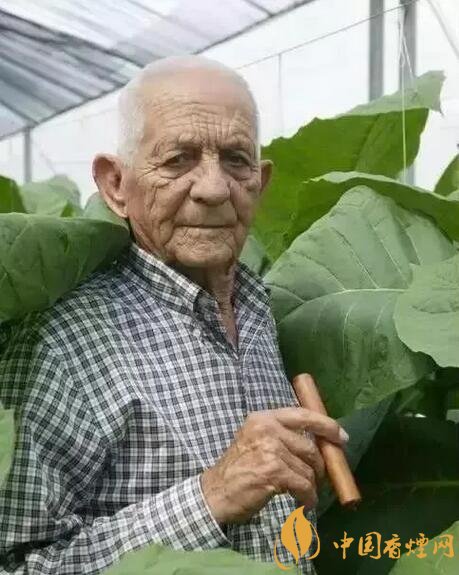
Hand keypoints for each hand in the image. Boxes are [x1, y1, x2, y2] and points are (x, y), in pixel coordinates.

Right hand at [200, 406, 348, 524]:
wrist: (216, 492)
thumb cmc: (239, 468)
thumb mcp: (256, 440)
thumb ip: (282, 435)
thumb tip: (319, 442)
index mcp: (263, 418)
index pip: (303, 415)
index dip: (326, 425)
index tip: (342, 437)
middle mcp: (267, 429)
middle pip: (310, 446)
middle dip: (320, 466)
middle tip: (317, 478)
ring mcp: (271, 449)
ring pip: (308, 469)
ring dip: (311, 486)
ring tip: (304, 494)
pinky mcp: (274, 471)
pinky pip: (304, 485)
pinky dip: (308, 497)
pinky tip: (303, 503)